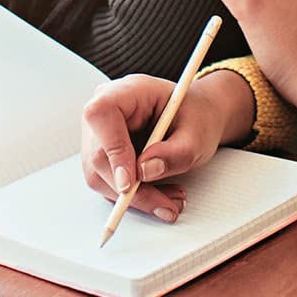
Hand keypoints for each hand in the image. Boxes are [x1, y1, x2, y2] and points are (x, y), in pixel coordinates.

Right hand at [78, 69, 255, 221]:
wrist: (196, 119)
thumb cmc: (196, 117)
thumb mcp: (198, 135)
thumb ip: (175, 153)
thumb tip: (145, 171)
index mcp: (127, 91)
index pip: (101, 114)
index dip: (111, 149)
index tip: (130, 182)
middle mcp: (106, 110)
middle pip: (98, 154)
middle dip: (131, 189)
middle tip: (165, 205)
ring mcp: (100, 133)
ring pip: (100, 175)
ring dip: (136, 197)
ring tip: (171, 200)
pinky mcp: (103, 154)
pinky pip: (108, 183)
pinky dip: (135, 196)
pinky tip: (161, 195)